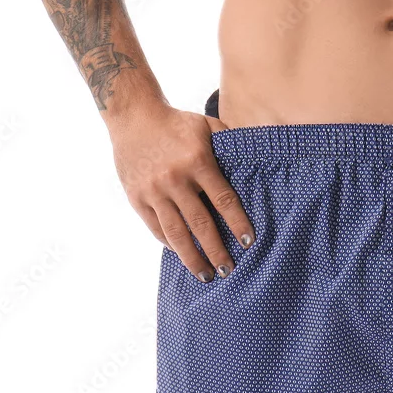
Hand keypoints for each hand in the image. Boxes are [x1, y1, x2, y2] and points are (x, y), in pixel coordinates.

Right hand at [111, 104, 253, 281]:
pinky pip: (156, 228)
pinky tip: (183, 255)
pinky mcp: (137, 197)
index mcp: (197, 161)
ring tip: (206, 275)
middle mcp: (175, 179)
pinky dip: (170, 244)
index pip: (223, 199)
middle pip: (200, 223)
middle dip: (216, 250)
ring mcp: (154, 190)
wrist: (133, 116)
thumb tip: (259, 160)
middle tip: (228, 271)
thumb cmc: (178, 123)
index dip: (237, 223)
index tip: (248, 242)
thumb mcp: (207, 126)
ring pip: (176, 232)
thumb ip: (231, 143)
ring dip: (192, 257)